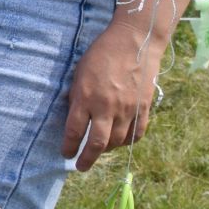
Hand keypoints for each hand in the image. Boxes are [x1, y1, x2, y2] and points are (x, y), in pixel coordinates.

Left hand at [61, 20, 162, 170]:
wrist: (134, 42)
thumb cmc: (101, 54)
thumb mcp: (79, 72)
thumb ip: (77, 96)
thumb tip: (73, 117)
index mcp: (85, 97)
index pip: (73, 130)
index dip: (68, 146)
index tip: (65, 154)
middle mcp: (106, 107)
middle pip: (96, 143)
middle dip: (87, 159)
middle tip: (81, 166)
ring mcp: (127, 109)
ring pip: (116, 142)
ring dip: (106, 150)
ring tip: (99, 151)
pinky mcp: (143, 108)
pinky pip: (136, 134)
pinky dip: (127, 142)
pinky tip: (120, 141)